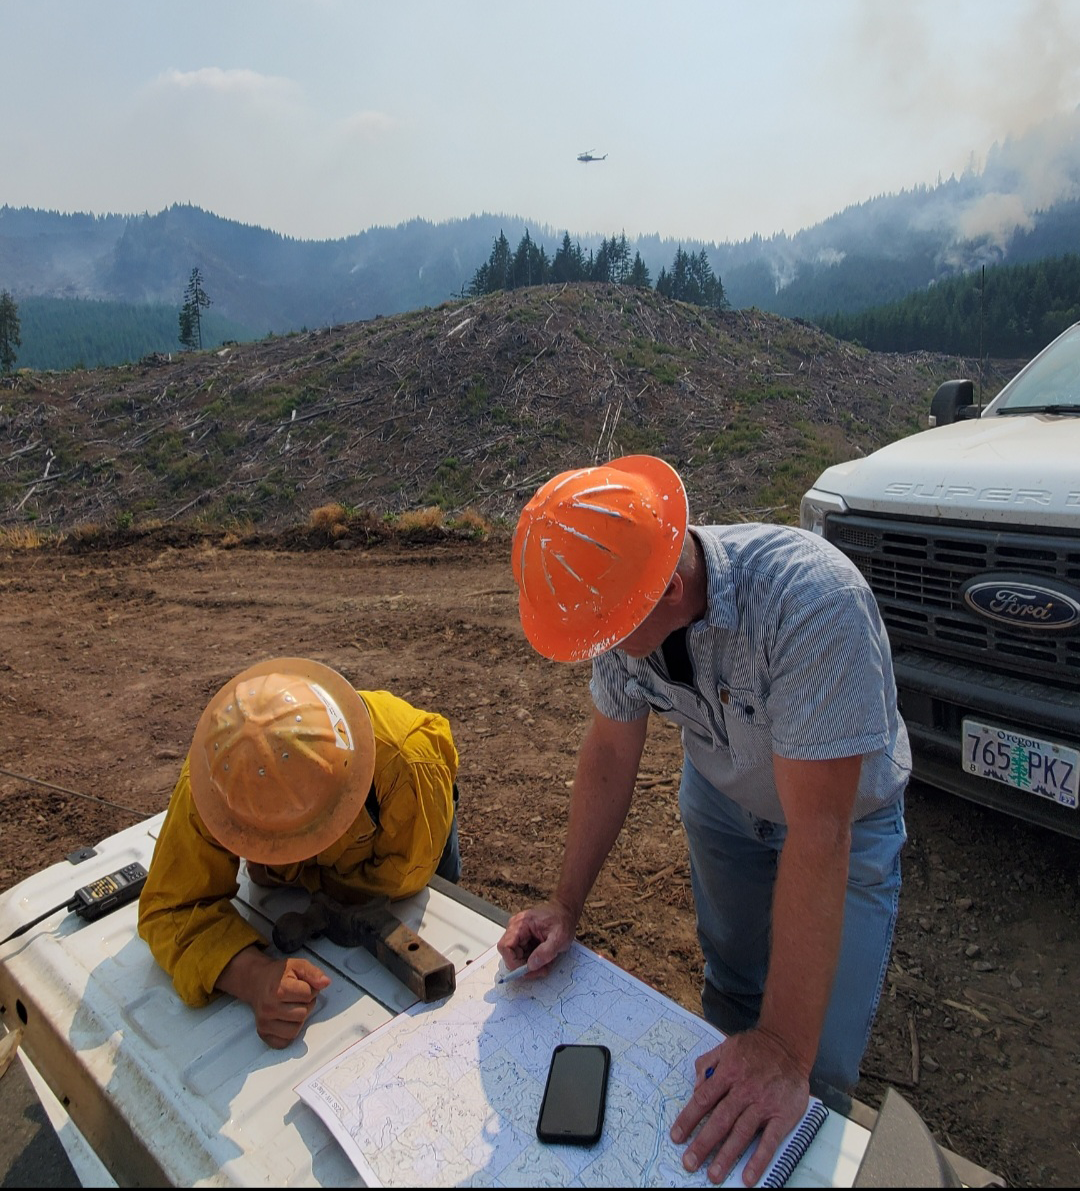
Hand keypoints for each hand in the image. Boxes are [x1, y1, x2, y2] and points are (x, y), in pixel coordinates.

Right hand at [217, 947, 331, 1047]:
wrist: (257, 982)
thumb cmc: (278, 975)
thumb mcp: (297, 965)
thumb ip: (313, 973)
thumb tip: (325, 982)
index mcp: (278, 990)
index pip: (308, 995)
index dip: (311, 989)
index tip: (303, 985)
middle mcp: (269, 1008)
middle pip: (303, 1013)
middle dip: (305, 1004)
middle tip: (297, 997)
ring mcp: (264, 1022)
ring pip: (295, 1030)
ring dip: (298, 1020)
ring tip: (292, 1007)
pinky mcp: (263, 1033)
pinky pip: (284, 1042)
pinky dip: (288, 1034)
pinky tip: (286, 1020)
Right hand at [496, 899, 576, 977]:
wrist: (566, 912)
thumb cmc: (563, 920)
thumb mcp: (559, 937)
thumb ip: (545, 952)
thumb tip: (531, 965)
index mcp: (521, 924)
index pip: (505, 947)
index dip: (513, 962)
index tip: (527, 971)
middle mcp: (515, 928)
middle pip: (509, 954)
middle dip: (524, 966)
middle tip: (541, 970)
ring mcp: (518, 933)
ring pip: (516, 956)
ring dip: (530, 964)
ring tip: (546, 963)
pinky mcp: (523, 938)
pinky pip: (522, 954)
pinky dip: (532, 960)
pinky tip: (544, 958)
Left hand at [670, 1028, 809, 1185]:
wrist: (787, 1044)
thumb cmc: (754, 1048)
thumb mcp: (725, 1046)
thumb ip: (706, 1064)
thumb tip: (695, 1087)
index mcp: (728, 1073)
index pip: (703, 1100)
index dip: (688, 1119)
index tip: (677, 1137)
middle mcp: (744, 1090)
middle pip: (720, 1120)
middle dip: (703, 1143)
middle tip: (689, 1163)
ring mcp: (763, 1104)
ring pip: (741, 1133)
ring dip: (727, 1155)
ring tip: (713, 1174)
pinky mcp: (782, 1115)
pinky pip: (769, 1141)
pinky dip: (759, 1159)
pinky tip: (749, 1176)